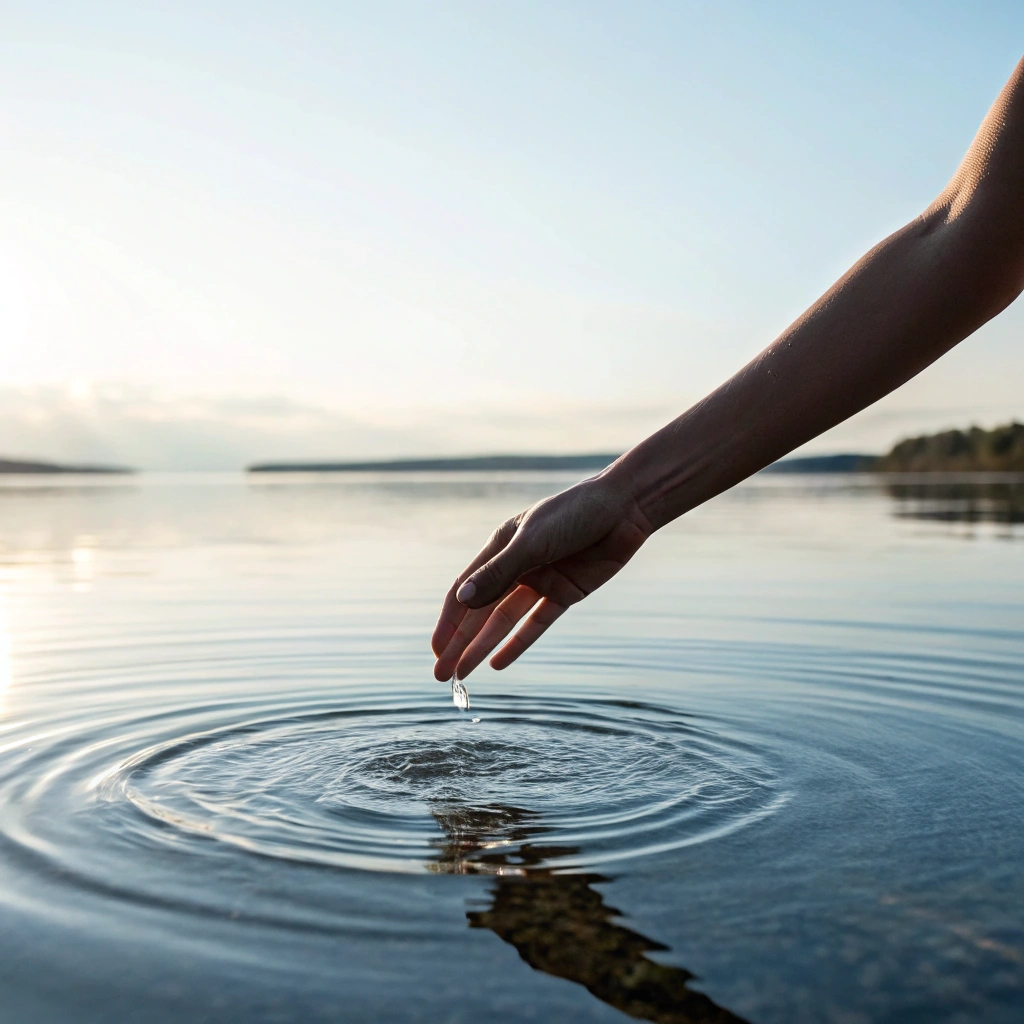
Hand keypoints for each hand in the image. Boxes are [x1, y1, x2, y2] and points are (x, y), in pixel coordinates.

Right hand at [431, 474, 651, 681]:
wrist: (625, 509)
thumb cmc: (576, 513)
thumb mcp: (533, 542)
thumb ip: (499, 573)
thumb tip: (463, 601)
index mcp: (499, 546)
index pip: (464, 590)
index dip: (449, 622)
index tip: (436, 650)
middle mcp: (516, 566)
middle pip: (481, 612)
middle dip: (460, 643)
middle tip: (441, 675)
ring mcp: (540, 581)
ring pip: (504, 621)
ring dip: (483, 647)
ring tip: (463, 675)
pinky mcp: (565, 592)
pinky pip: (536, 623)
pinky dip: (518, 643)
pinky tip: (498, 663)